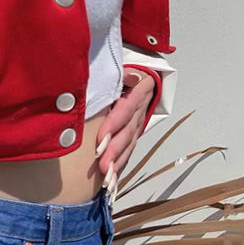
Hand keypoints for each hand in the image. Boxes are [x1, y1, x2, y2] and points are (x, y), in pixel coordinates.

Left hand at [94, 68, 155, 197]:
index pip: (124, 111)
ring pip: (129, 145)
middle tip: (101, 167)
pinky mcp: (134, 132)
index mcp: (137, 93)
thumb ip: (125, 72)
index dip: (113, 126)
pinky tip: (113, 179)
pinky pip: (129, 150)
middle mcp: (138, 111)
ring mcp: (137, 123)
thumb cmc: (125, 69)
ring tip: (106, 179)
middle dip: (114, 151)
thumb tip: (132, 76)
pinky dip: (121, 165)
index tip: (100, 141)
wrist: (144, 74)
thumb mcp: (124, 65)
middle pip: (127, 133)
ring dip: (118, 163)